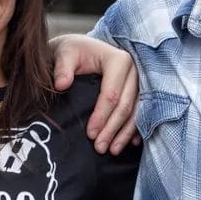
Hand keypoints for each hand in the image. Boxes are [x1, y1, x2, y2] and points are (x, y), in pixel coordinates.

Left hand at [49, 34, 139, 152]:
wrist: (80, 49)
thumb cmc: (72, 51)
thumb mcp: (64, 53)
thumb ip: (62, 67)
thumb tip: (61, 84)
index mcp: (118, 60)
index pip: (111, 94)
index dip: (101, 116)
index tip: (90, 134)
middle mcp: (134, 70)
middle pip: (125, 105)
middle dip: (112, 129)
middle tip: (99, 148)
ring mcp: (138, 82)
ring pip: (134, 112)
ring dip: (124, 134)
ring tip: (111, 150)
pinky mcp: (138, 91)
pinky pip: (139, 113)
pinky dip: (133, 129)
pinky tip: (129, 144)